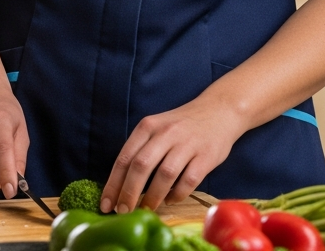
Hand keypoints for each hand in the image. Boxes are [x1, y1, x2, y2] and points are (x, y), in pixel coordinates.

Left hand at [101, 98, 242, 212]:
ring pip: (165, 174)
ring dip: (153, 196)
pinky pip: (189, 180)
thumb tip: (121, 185)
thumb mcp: (157, 128)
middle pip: (141, 166)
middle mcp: (166, 133)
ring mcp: (187, 144)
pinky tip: (169, 200)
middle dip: (128, 193)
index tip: (106, 204)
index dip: (113, 183)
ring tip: (146, 209)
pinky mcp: (206, 156)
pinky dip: (176, 194)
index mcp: (148, 126)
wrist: (218, 111)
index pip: (125, 157)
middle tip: (123, 212)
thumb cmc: (181, 125)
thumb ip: (141, 150)